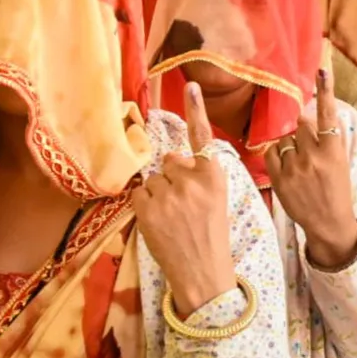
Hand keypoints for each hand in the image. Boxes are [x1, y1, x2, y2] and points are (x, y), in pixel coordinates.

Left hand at [133, 82, 235, 317]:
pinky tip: (159, 223)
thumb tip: (171, 157)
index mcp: (215, 175)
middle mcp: (192, 179)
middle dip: (172, 179)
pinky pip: (139, 193)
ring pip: (153, 179)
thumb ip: (198, 174)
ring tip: (173, 219)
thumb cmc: (211, 235)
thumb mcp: (217, 199)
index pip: (202, 137)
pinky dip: (145, 206)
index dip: (195, 110)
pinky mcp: (148, 207)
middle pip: (170, 162)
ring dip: (158, 195)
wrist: (202, 272)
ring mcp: (168, 193)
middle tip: (185, 208)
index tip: (191, 85)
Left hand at [266, 69, 356, 267]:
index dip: (326, 91)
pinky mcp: (279, 178)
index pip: (329, 115)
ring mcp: (295, 167)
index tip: (323, 70)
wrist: (329, 223)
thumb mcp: (340, 163)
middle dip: (303, 131)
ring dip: (290, 144)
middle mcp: (314, 156)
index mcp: (334, 151)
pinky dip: (277, 155)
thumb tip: (320, 116)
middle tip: (309, 149)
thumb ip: (330, 139)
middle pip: (302, 124)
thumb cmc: (337, 190)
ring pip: (286, 137)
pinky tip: (287, 167)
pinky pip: (271, 152)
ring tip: (299, 163)